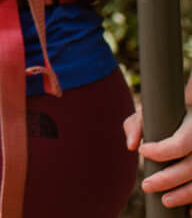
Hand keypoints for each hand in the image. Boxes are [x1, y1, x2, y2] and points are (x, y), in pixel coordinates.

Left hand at [127, 76, 191, 206]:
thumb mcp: (153, 110)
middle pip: (191, 166)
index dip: (161, 151)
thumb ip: (137, 123)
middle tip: (146, 185)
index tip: (143, 151)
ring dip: (184, 194)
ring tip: (165, 201)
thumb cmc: (169, 112)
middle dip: (168, 179)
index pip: (181, 143)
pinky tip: (188, 211)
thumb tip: (131, 146)